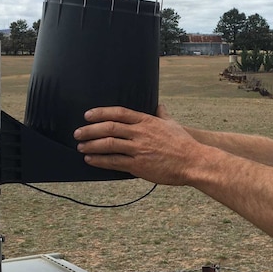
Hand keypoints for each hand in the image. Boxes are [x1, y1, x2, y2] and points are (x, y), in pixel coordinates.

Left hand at [73, 104, 197, 184]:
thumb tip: (159, 105)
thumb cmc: (184, 144)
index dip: (101, 113)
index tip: (88, 115)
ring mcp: (138, 149)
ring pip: (109, 145)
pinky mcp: (139, 166)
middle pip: (109, 128)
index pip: (119, 113)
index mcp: (147, 121)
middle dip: (90, 130)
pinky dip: (100, 161)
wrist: (194, 162)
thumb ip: (162, 114)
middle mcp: (140, 134)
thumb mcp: (173, 124)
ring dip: (91, 145)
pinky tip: (90, 160)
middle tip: (78, 132)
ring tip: (81, 147)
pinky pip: (114, 162)